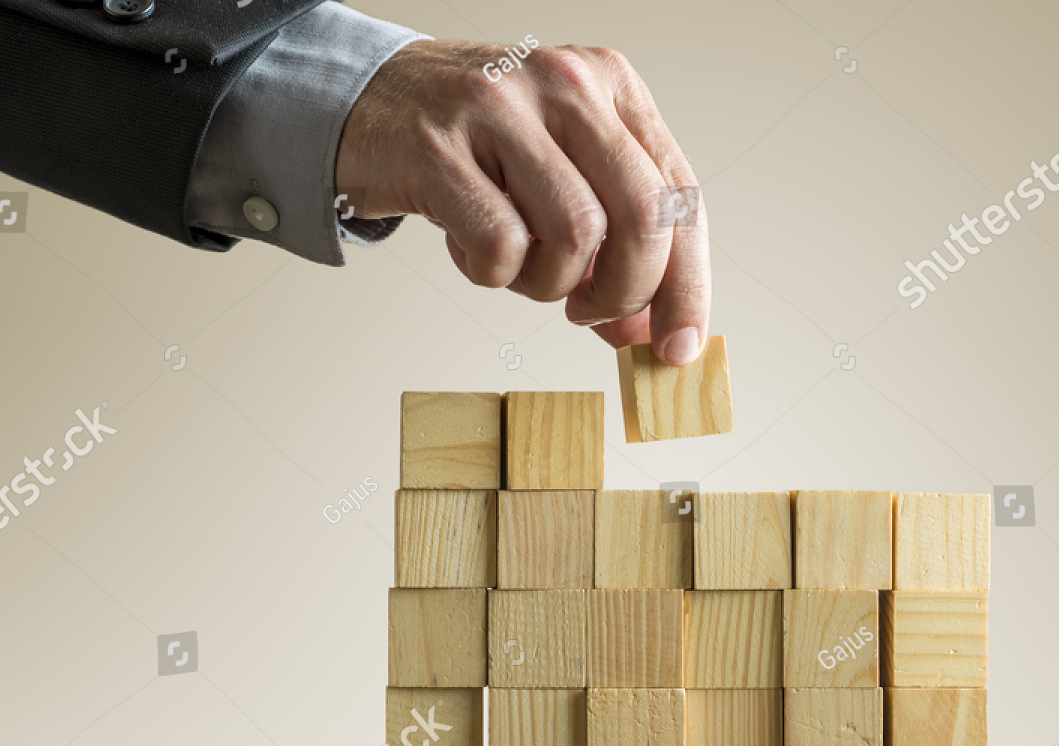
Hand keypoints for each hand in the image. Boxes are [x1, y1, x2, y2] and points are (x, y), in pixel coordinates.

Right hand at [336, 40, 709, 364]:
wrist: (370, 100)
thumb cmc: (477, 144)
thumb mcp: (563, 173)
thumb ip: (614, 244)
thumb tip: (650, 333)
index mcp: (612, 86)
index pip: (680, 197)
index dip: (688, 285)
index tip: (679, 347)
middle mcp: (566, 86)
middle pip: (644, 217)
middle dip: (626, 293)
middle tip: (592, 314)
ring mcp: (502, 111)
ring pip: (576, 237)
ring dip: (550, 284)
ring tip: (520, 267)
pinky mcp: (440, 149)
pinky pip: (501, 246)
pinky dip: (492, 274)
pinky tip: (471, 250)